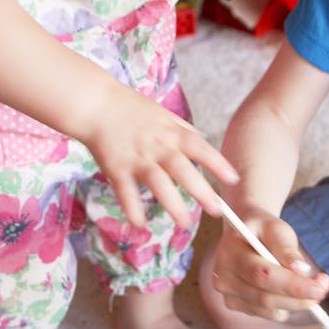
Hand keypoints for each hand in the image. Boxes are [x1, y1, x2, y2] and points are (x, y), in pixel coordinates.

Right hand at [76, 81, 238, 227]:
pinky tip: (140, 225)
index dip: (218, 164)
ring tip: (185, 223)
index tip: (233, 179)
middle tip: (217, 211)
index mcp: (172, 133)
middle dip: (201, 191)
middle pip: (183, 170)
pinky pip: (126, 192)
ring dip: (173, 205)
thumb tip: (202, 140)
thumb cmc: (131, 108)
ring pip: (158, 184)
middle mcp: (158, 146)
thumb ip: (182, 129)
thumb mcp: (163, 114)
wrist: (96, 103)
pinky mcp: (116, 168)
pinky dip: (133, 209)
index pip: (200, 148)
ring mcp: (137, 158)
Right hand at [212, 210, 328, 319]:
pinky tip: (291, 291)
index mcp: (229, 252)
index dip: (293, 285)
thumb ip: (287, 248)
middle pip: (265, 297)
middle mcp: (222, 276)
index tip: (320, 286)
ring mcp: (227, 294)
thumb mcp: (276, 228)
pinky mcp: (235, 305)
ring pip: (269, 309)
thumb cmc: (263, 229)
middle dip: (300, 297)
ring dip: (297, 303)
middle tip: (324, 288)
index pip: (262, 275)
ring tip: (314, 287)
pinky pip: (267, 314)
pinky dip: (286, 306)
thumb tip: (301, 270)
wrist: (246, 234)